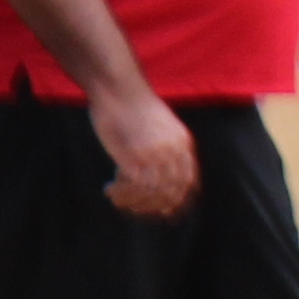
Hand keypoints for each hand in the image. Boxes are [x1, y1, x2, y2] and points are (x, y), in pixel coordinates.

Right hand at [93, 83, 200, 216]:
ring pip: (151, 191)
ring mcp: (153, 154)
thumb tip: (161, 175)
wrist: (120, 87)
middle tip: (136, 209)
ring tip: (118, 199)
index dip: (176, 199)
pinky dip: (121, 192)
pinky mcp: (132, 154)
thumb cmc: (135, 105)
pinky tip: (110, 189)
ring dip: (134, 200)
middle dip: (153, 205)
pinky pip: (132, 185)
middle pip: (170, 190)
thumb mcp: (162, 126)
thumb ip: (166, 148)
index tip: (163, 211)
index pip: (187, 181)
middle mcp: (173, 151)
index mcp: (183, 143)